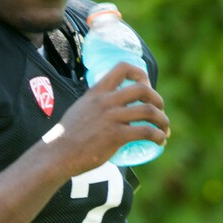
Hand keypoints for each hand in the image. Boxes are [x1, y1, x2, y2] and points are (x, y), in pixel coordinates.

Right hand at [42, 62, 169, 175]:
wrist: (57, 154)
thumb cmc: (67, 137)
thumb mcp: (80, 110)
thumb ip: (95, 106)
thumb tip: (109, 111)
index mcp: (96, 91)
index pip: (122, 68)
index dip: (140, 73)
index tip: (147, 85)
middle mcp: (105, 101)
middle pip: (142, 90)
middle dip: (157, 100)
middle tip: (160, 111)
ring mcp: (111, 118)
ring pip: (148, 111)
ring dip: (162, 120)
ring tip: (165, 129)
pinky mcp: (115, 136)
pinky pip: (145, 131)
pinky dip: (157, 135)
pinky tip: (160, 141)